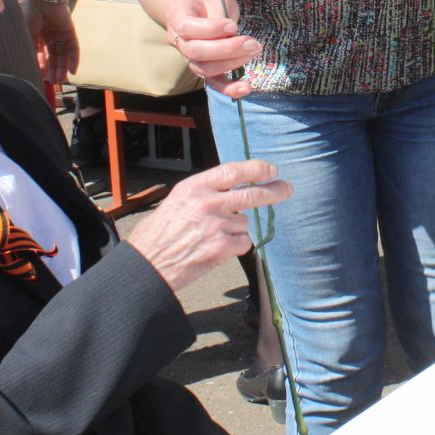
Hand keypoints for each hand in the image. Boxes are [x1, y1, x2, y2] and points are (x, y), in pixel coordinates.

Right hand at [22, 0, 78, 84]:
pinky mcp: (71, 33)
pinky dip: (74, 60)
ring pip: (64, 55)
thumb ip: (32, 48)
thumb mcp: (28, 33)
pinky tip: (73, 71)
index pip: (42, 53)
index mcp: (39, 34)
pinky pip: (74, 49)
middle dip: (54, 69)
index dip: (42, 65)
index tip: (41, 77)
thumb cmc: (31, 13)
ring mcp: (62, 34)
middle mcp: (51, 36)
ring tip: (61, 80)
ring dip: (63, 67)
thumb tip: (32, 65)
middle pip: (54, 56)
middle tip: (53, 83)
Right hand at [127, 158, 291, 293]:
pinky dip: (235, 247)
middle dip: (273, 191)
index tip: (271, 170)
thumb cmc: (158, 234)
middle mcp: (207, 203)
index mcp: (194, 187)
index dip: (256, 169)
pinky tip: (216, 250)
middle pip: (251, 194)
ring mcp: (216, 226)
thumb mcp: (177, 201)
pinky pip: (243, 243)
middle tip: (286, 188)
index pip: (233, 171)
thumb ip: (204, 193)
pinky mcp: (221, 247)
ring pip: (244, 223)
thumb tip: (233, 189)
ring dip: (236, 230)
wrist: (148, 265)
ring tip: (211, 237)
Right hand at [166, 0, 260, 97]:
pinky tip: (246, 87)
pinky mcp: (204, 69)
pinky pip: (213, 83)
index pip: (188, 28)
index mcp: (177, 17)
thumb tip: (229, 33)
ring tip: (254, 50)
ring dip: (232, 63)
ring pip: (205, 69)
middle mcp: (178, 41)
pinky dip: (229, 88)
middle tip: (252, 42)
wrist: (199, 10)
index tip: (233, 25)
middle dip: (227, 49)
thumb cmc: (208, 1)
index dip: (211, 29)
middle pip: (196, 52)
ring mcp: (189, 58)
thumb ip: (219, 11)